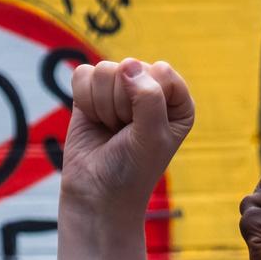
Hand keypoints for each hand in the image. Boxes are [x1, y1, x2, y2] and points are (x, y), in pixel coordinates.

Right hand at [61, 58, 193, 225]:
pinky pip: (83, 74)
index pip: (161, 72)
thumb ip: (148, 98)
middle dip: (121, 105)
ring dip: (103, 106)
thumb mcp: (152, 137)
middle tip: (124, 133)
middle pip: (129, 68)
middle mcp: (151, 89)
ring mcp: (120, 88)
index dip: (146, 100)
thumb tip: (128, 64)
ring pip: (104, 70)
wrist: (97, 194)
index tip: (144, 129)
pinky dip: (84, 101)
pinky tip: (94, 121)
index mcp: (177, 100)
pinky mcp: (92, 91)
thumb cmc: (132, 170)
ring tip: (110, 129)